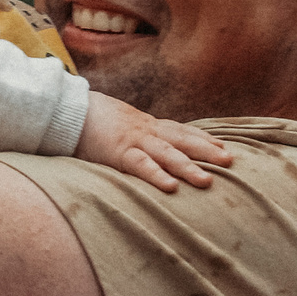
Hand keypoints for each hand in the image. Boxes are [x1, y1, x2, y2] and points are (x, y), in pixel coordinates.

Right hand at [76, 94, 233, 192]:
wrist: (65, 108)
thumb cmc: (90, 119)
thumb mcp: (118, 124)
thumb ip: (133, 134)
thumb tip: (147, 146)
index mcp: (145, 125)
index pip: (180, 131)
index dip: (203, 139)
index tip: (224, 148)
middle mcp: (144, 130)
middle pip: (182, 140)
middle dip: (207, 150)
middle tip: (231, 161)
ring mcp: (133, 140)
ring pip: (167, 154)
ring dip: (189, 167)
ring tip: (208, 181)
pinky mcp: (117, 153)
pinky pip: (140, 165)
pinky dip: (156, 175)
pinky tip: (171, 187)